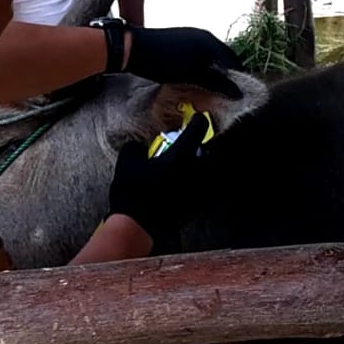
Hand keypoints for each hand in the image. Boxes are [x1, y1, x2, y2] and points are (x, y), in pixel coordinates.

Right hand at [108, 112, 211, 244]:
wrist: (137, 225)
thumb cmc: (132, 192)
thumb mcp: (126, 163)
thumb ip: (135, 148)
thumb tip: (138, 146)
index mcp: (180, 155)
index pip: (198, 130)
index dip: (199, 120)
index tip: (197, 118)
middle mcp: (195, 171)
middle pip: (215, 152)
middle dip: (211, 146)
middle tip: (203, 143)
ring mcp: (200, 190)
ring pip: (217, 173)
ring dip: (212, 166)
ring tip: (204, 164)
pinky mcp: (198, 207)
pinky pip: (211, 193)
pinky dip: (209, 187)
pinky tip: (199, 186)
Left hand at [123, 26, 243, 97]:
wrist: (133, 48)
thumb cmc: (164, 62)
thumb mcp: (192, 75)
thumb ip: (216, 83)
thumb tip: (238, 93)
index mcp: (210, 42)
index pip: (233, 62)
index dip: (236, 79)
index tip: (236, 95)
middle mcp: (205, 35)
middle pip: (224, 57)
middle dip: (226, 74)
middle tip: (225, 93)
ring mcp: (192, 35)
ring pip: (212, 55)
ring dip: (214, 69)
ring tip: (211, 87)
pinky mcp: (182, 38)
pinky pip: (201, 52)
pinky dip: (204, 64)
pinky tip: (197, 75)